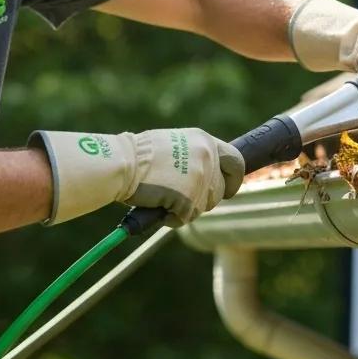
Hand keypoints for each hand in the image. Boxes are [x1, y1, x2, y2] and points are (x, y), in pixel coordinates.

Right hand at [29, 128, 244, 226]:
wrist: (121, 163)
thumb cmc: (138, 155)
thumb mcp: (174, 144)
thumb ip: (194, 156)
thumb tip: (208, 174)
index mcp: (204, 140)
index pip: (236, 161)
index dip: (234, 179)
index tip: (228, 190)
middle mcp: (207, 157)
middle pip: (219, 191)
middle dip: (203, 199)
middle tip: (181, 199)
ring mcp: (199, 178)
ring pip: (203, 206)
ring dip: (185, 208)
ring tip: (163, 199)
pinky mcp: (188, 198)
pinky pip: (185, 218)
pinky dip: (171, 218)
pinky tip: (157, 206)